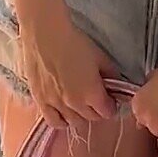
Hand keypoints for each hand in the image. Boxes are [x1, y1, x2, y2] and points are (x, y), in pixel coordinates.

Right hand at [17, 10, 118, 145]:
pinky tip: (64, 112)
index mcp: (92, 94)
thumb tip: (117, 88)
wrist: (45, 34)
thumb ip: (111, 76)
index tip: (108, 97)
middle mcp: (75, 104)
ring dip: (80, 115)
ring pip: (74, 122)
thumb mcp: (100, 57)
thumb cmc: (74, 42)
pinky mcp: (40, 101)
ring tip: (78, 103)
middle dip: (96, 109)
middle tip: (94, 97)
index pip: (108, 112)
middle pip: (92, 118)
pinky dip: (61, 120)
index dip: (110, 104)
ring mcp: (56, 105)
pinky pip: (53, 121)